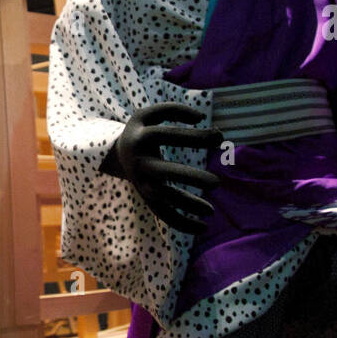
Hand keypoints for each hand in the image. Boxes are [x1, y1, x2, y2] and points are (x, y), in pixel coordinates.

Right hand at [100, 103, 223, 233]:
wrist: (117, 154)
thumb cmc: (142, 130)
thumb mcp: (149, 114)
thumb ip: (174, 110)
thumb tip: (201, 117)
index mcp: (141, 137)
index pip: (168, 136)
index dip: (194, 136)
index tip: (220, 137)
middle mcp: (139, 162)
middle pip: (163, 172)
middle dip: (189, 178)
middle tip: (217, 183)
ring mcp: (141, 182)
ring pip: (163, 198)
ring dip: (186, 205)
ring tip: (211, 211)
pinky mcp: (146, 197)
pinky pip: (162, 214)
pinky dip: (182, 223)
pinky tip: (203, 227)